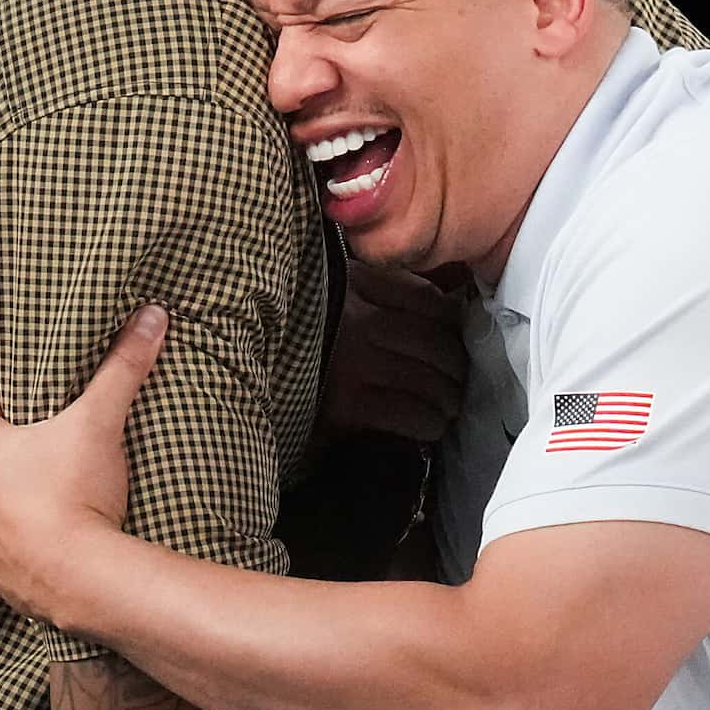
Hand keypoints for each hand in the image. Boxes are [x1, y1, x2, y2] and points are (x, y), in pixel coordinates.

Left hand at [0, 306, 167, 618]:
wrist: (79, 577)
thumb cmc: (77, 491)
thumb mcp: (99, 421)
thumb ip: (122, 367)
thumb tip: (151, 315)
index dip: (4, 404)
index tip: (33, 409)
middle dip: (1, 457)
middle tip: (45, 457)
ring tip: (42, 503)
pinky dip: (3, 548)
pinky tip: (35, 546)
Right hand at [319, 261, 469, 444]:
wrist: (251, 370)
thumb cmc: (301, 335)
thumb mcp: (332, 291)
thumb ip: (379, 288)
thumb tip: (443, 301)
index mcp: (355, 284)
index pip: (428, 300)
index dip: (453, 322)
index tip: (456, 337)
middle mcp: (357, 321)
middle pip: (435, 343)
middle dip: (456, 367)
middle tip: (458, 379)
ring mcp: (353, 363)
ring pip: (428, 381)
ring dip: (448, 399)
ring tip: (448, 406)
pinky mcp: (347, 405)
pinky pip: (409, 413)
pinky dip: (428, 422)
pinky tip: (430, 425)